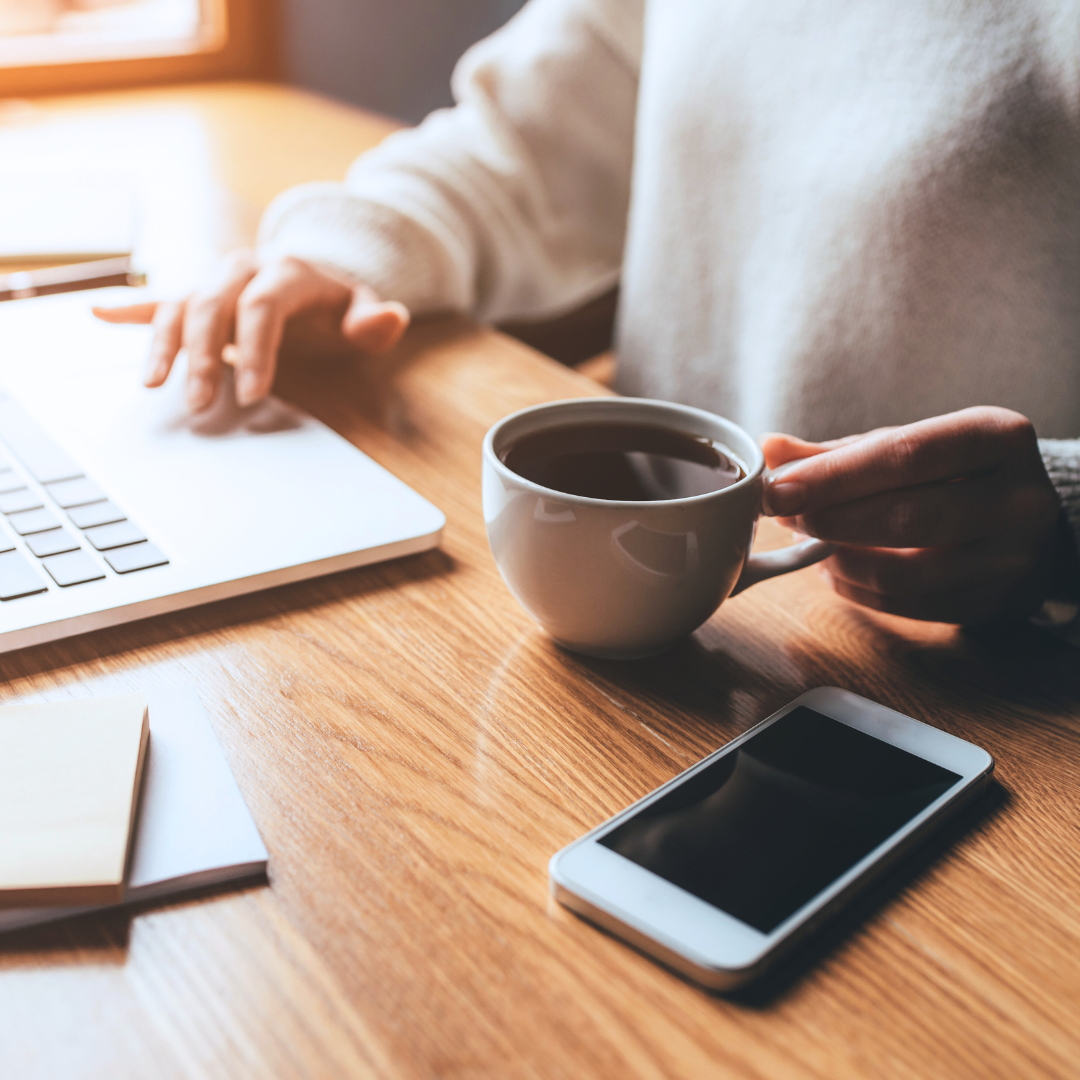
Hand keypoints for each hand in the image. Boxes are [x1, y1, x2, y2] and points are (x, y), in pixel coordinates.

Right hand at [93, 251, 409, 411]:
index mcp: (287, 270)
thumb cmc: (337, 305)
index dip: (256, 349)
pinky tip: (98, 314)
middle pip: (213, 305)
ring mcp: (214, 279)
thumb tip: (391, 318)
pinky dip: (129, 307)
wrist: (313, 275)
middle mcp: (243, 268)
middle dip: (204, 355)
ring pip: (179, 303)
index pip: (264, 307)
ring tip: (152, 384)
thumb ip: (375, 320)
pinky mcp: (195, 292)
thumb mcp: (363, 311)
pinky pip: (159, 297)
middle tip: (201, 404)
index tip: (251, 394)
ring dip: (163, 344)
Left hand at [760, 407, 1063, 623]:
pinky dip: (854, 589)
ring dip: (834, 559)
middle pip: (904, 516)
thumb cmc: (954, 475)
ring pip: (900, 572)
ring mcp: (1011, 559)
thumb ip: (839, 451)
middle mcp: (1018, 499)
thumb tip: (769, 448)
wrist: (1029, 523)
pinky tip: (832, 568)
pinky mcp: (993, 604)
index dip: (833, 475)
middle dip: (827, 518)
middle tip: (781, 515)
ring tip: (805, 540)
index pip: (905, 456)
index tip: (778, 488)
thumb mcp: (910, 444)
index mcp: (997, 437)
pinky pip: (904, 605)